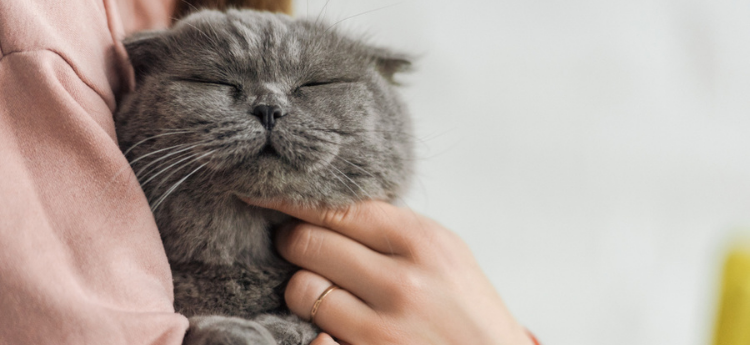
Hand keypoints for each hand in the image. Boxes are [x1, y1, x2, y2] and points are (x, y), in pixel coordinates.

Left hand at [247, 199, 533, 344]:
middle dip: (292, 242)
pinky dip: (314, 331)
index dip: (293, 200)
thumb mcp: (446, 257)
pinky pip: (312, 337)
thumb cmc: (469, 315)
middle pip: (307, 242)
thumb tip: (329, 207)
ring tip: (324, 295)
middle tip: (294, 246)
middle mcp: (402, 282)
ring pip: (301, 290)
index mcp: (424, 242)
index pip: (337, 207)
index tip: (267, 194)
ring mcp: (382, 329)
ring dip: (302, 291)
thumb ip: (393, 230)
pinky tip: (330, 328)